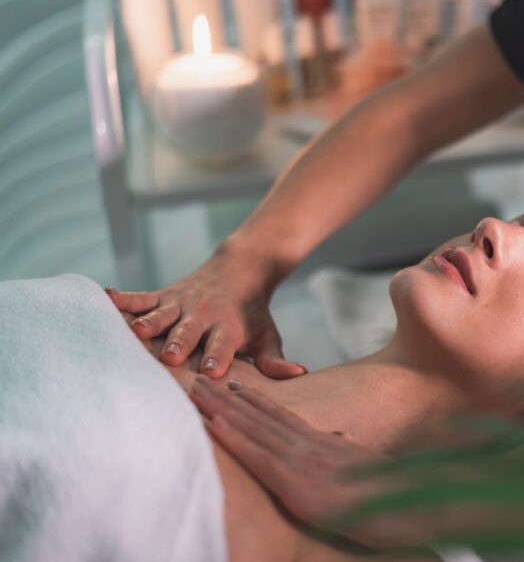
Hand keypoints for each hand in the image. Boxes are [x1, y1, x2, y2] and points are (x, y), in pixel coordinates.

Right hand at [106, 247, 304, 378]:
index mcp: (228, 328)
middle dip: (181, 343)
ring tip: (136, 332)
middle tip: (172, 356)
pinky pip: (141, 296)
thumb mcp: (267, 335)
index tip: (213, 372)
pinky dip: (123, 297)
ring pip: (162, 314)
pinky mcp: (163, 295)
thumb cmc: (252, 314)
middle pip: (190, 331)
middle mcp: (203, 316)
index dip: (219, 356)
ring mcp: (180, 304)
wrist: (242, 268)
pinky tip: (104, 297)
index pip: (224, 345)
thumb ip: (275, 359)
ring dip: (150, 323)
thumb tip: (299, 374)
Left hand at [189, 376, 436, 547]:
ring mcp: (302, 463)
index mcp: (323, 444)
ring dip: (221, 408)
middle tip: (197, 377)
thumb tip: (345, 434)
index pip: (281, 417)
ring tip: (195, 390)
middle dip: (226, 396)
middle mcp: (309, 446)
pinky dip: (235, 438)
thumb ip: (351, 448)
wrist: (411, 507)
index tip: (233, 382)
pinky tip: (214, 424)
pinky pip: (259, 457)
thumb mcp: (368, 465)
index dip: (254, 399)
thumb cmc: (393, 492)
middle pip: (259, 416)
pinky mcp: (298, 484)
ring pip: (253, 429)